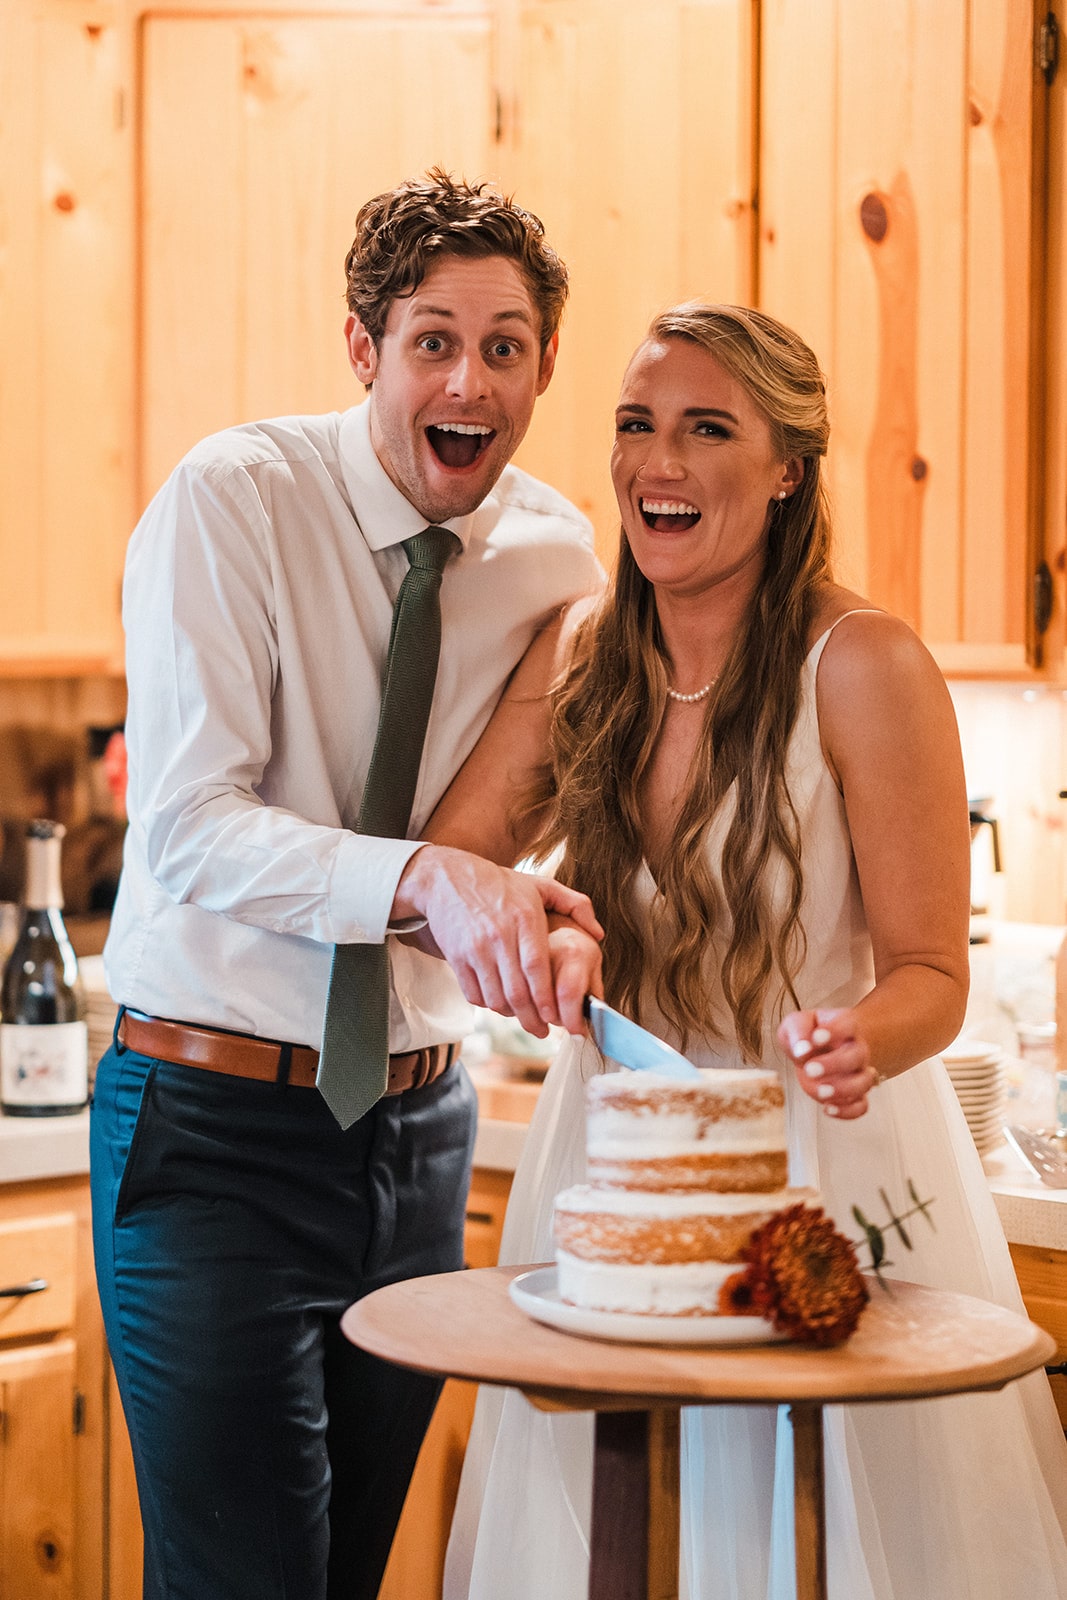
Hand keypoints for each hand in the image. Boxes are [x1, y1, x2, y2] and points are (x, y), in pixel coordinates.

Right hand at [395, 845, 603, 1036]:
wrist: (448, 878)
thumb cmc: (499, 883)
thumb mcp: (540, 884)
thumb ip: (575, 904)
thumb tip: (598, 933)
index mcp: (525, 919)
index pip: (538, 968)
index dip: (547, 998)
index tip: (556, 1016)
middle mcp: (500, 936)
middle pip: (518, 991)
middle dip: (532, 1018)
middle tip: (542, 1031)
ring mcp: (475, 948)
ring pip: (495, 997)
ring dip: (511, 1015)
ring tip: (523, 1018)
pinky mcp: (456, 957)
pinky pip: (474, 994)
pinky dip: (488, 1005)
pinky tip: (499, 1003)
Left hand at [777, 1007, 878, 1120]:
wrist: (813, 1048)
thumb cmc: (806, 1034)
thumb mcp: (795, 1024)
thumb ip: (797, 1030)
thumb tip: (801, 1049)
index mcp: (845, 1025)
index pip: (849, 1024)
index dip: (835, 1031)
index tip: (815, 1037)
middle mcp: (857, 1048)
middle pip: (858, 1056)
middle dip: (835, 1064)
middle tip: (810, 1069)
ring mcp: (858, 1072)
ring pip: (864, 1082)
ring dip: (844, 1090)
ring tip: (820, 1092)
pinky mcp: (854, 1094)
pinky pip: (861, 1106)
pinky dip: (848, 1111)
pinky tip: (827, 1109)